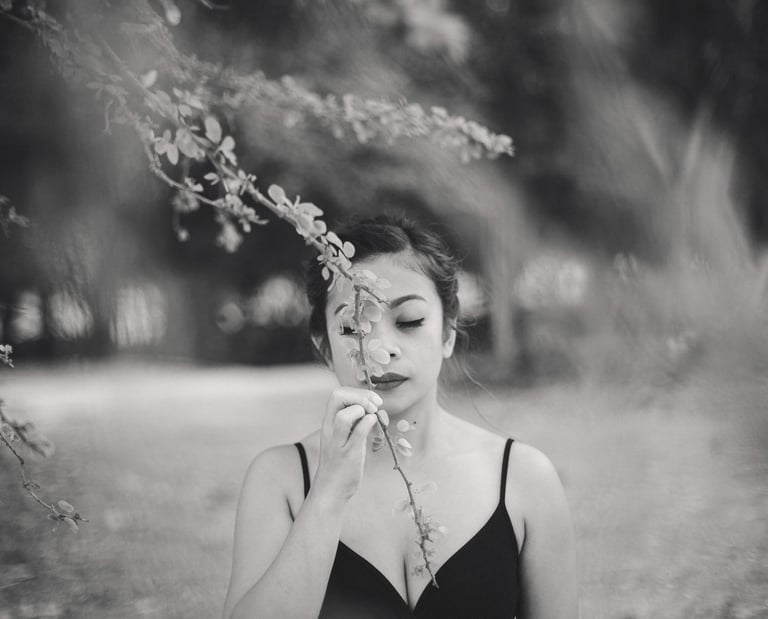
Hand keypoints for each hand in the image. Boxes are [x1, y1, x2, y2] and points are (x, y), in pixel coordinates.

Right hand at [312, 387, 382, 504]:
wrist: (331, 490)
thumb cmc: (341, 462)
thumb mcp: (344, 435)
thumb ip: (354, 421)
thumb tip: (372, 407)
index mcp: (329, 422)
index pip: (337, 393)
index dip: (357, 392)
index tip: (373, 401)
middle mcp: (330, 429)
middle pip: (337, 396)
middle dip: (360, 395)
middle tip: (375, 406)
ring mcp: (338, 442)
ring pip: (343, 416)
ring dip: (362, 409)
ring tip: (372, 417)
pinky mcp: (348, 455)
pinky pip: (357, 434)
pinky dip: (368, 424)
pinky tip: (374, 425)